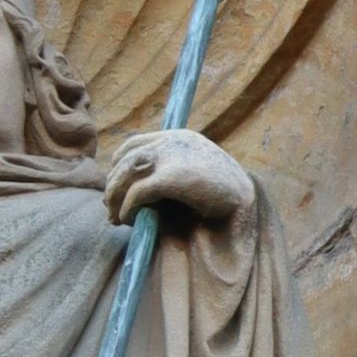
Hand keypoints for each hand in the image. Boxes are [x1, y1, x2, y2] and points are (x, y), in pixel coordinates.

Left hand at [104, 129, 255, 225]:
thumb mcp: (196, 171)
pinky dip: (127, 209)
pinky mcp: (171, 178)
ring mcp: (171, 158)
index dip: (117, 166)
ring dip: (115, 198)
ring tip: (115, 218)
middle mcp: (171, 142)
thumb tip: (140, 192)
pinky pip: (137, 193)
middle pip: (124, 160)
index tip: (115, 186)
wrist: (247, 200)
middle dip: (112, 186)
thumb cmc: (223, 193)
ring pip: (125, 174)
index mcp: (178, 137)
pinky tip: (128, 220)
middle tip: (110, 208)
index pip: (133, 144)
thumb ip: (172, 170)